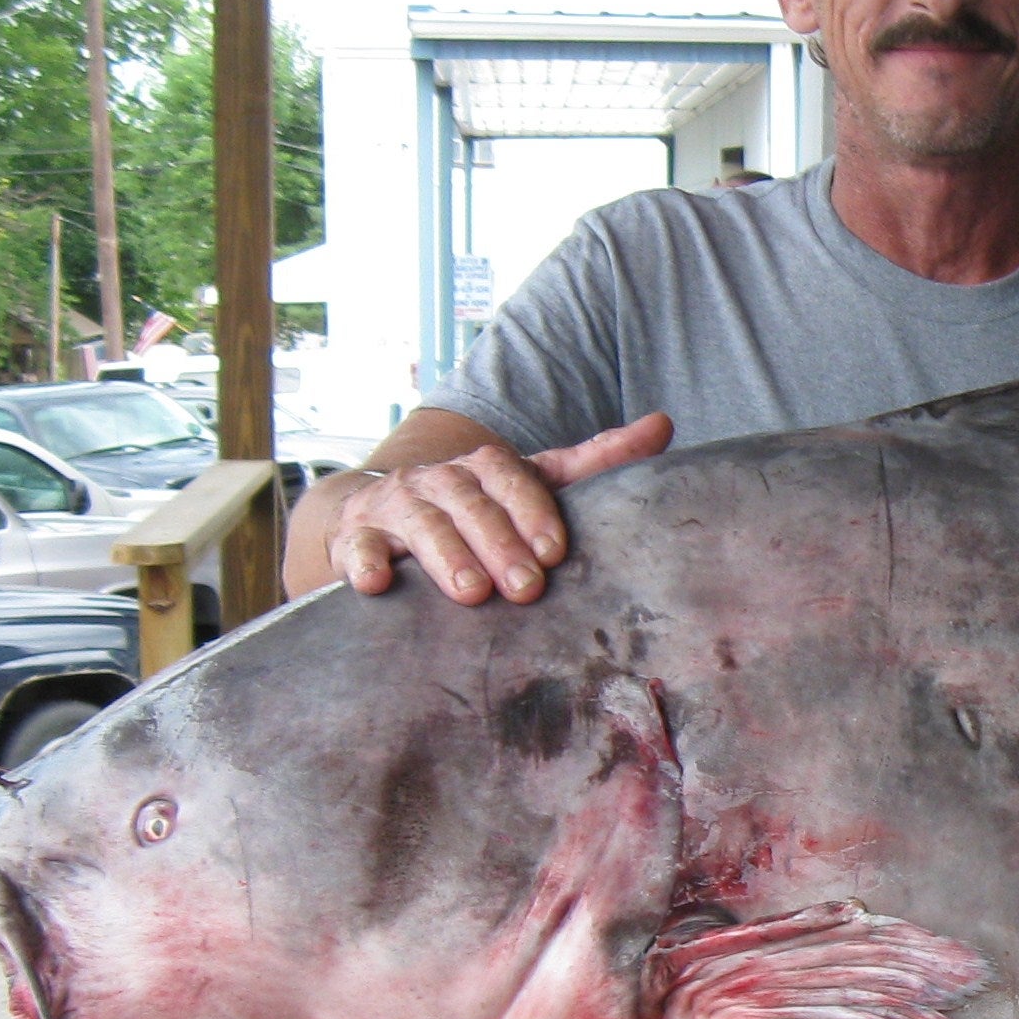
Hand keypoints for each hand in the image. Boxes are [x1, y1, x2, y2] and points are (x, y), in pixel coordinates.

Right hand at [325, 415, 672, 603]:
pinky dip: (363, 562)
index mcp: (484, 467)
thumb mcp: (535, 483)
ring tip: (471, 593)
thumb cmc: (477, 508)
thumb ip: (595, 462)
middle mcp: (438, 479)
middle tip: (526, 588)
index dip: (533, 510)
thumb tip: (663, 424)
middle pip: (468, 503)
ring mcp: (393, 507)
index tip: (556, 551)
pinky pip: (356, 547)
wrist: (379, 517)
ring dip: (445, 556)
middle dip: (498, 544)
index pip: (510, 475)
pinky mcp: (354, 538)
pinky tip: (377, 583)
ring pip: (419, 524)